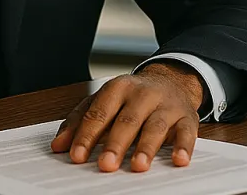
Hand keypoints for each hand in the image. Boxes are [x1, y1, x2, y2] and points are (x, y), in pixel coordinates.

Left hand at [50, 61, 203, 171]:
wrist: (171, 81)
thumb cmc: (132, 97)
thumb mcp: (104, 102)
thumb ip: (80, 121)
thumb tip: (59, 145)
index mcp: (117, 88)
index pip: (99, 113)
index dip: (87, 135)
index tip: (77, 156)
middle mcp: (142, 94)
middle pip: (127, 120)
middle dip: (115, 144)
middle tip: (105, 164)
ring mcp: (166, 104)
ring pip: (156, 125)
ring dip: (147, 147)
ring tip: (138, 166)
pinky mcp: (187, 117)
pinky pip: (187, 132)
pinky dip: (184, 147)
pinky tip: (178, 160)